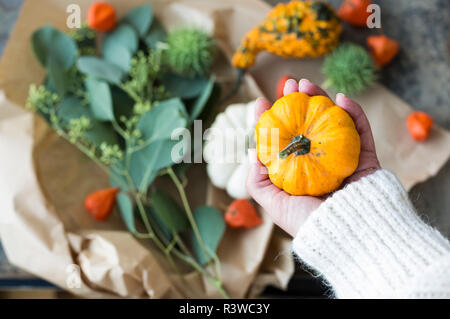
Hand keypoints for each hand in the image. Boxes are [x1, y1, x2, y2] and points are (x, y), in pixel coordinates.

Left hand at [246, 79, 380, 236]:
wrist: (350, 237)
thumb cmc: (309, 223)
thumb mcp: (273, 204)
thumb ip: (258, 181)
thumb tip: (252, 152)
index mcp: (299, 173)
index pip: (282, 140)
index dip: (270, 120)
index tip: (259, 102)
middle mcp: (319, 164)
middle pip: (307, 125)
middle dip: (297, 103)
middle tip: (288, 84)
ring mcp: (343, 160)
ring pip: (332, 122)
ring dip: (321, 100)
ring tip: (307, 84)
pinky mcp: (366, 159)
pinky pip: (362, 131)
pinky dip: (355, 113)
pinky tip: (342, 98)